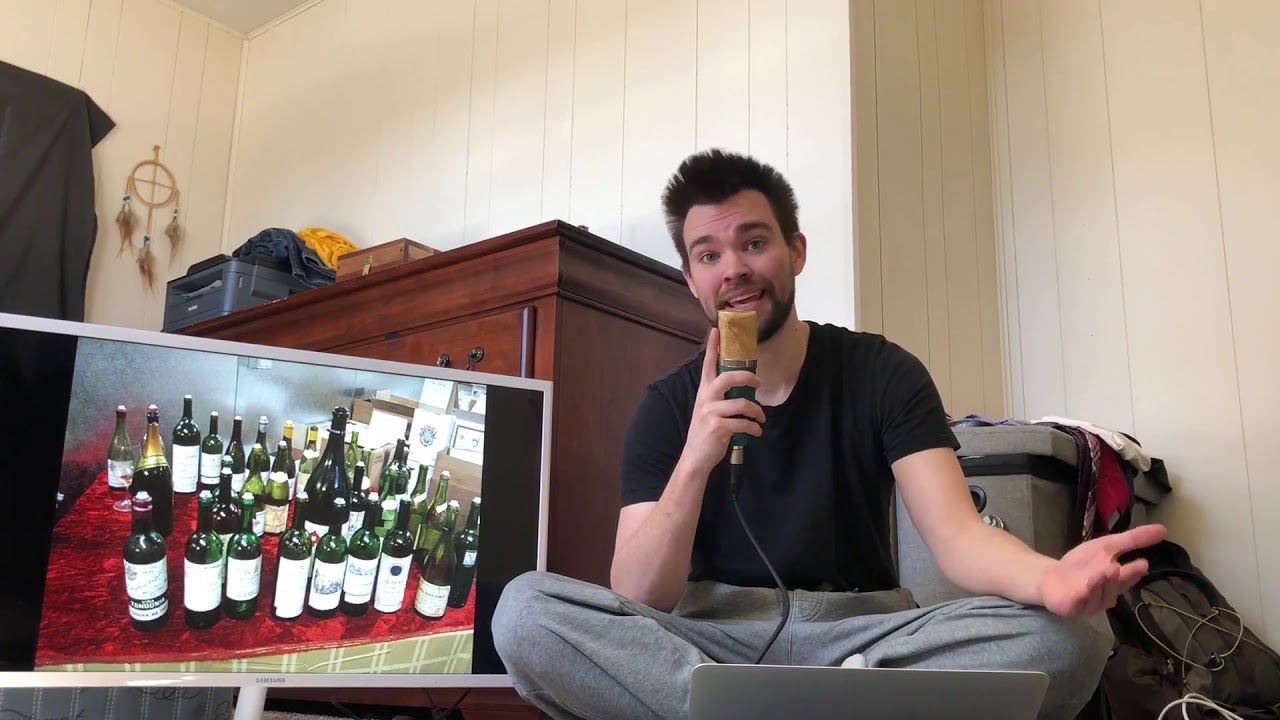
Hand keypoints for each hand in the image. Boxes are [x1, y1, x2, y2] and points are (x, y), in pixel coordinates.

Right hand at [680, 328, 764, 475]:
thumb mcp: (708, 409)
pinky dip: (754, 428)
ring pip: (741, 403)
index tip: (716, 330)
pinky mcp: (718, 427)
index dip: (712, 347)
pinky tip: (756, 431)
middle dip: (748, 377)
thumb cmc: (706, 430)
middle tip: (758, 383)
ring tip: (760, 418)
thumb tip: (742, 386)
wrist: (696, 456)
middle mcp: (706, 398)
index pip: (707, 364)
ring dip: (756, 411)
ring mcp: (711, 412)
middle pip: (728, 377)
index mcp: (704, 391)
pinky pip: (743, 423)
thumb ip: (719, 396)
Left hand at [1037, 523, 1168, 615]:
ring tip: (1106, 568)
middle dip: (1119, 577)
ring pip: (1099, 593)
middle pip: (1115, 586)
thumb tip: (1163, 530)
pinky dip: (1084, 591)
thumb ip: (1132, 540)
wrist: (1051, 579)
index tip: (1143, 562)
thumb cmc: (1082, 564)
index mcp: (1115, 581)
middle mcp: (1106, 594)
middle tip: (1119, 567)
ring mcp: (1089, 603)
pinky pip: (1081, 600)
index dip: (1134, 572)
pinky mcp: (1072, 607)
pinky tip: (1085, 584)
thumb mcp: (1106, 546)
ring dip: (1101, 580)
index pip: (1128, 577)